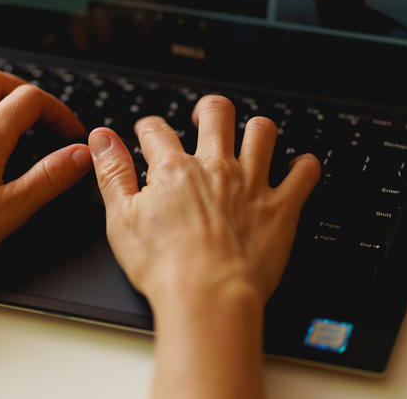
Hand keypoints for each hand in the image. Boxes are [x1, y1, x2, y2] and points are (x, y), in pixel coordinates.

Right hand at [88, 95, 320, 307]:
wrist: (208, 296)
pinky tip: (299, 167)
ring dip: (256, 129)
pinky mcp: (281, 207)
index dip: (148, 127)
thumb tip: (101, 139)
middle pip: (217, 113)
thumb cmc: (164, 266)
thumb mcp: (121, 218)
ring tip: (251, 135)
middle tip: (204, 118)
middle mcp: (215, 167)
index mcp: (174, 169)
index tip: (147, 132)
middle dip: (209, 109)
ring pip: (262, 131)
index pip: (157, 130)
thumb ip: (112, 173)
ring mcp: (252, 183)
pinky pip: (304, 173)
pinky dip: (304, 166)